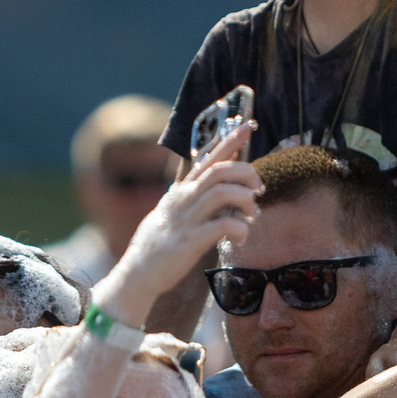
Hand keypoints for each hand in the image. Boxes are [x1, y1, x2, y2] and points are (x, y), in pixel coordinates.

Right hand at [98, 120, 259, 325]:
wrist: (138, 273)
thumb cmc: (158, 244)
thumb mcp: (170, 211)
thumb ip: (187, 196)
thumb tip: (204, 184)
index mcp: (182, 191)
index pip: (208, 157)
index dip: (230, 139)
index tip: (250, 125)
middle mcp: (184, 199)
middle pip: (220, 170)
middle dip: (247, 173)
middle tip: (258, 188)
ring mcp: (186, 218)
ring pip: (223, 192)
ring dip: (246, 200)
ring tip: (252, 215)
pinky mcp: (191, 240)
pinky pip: (224, 225)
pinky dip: (240, 228)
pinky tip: (240, 237)